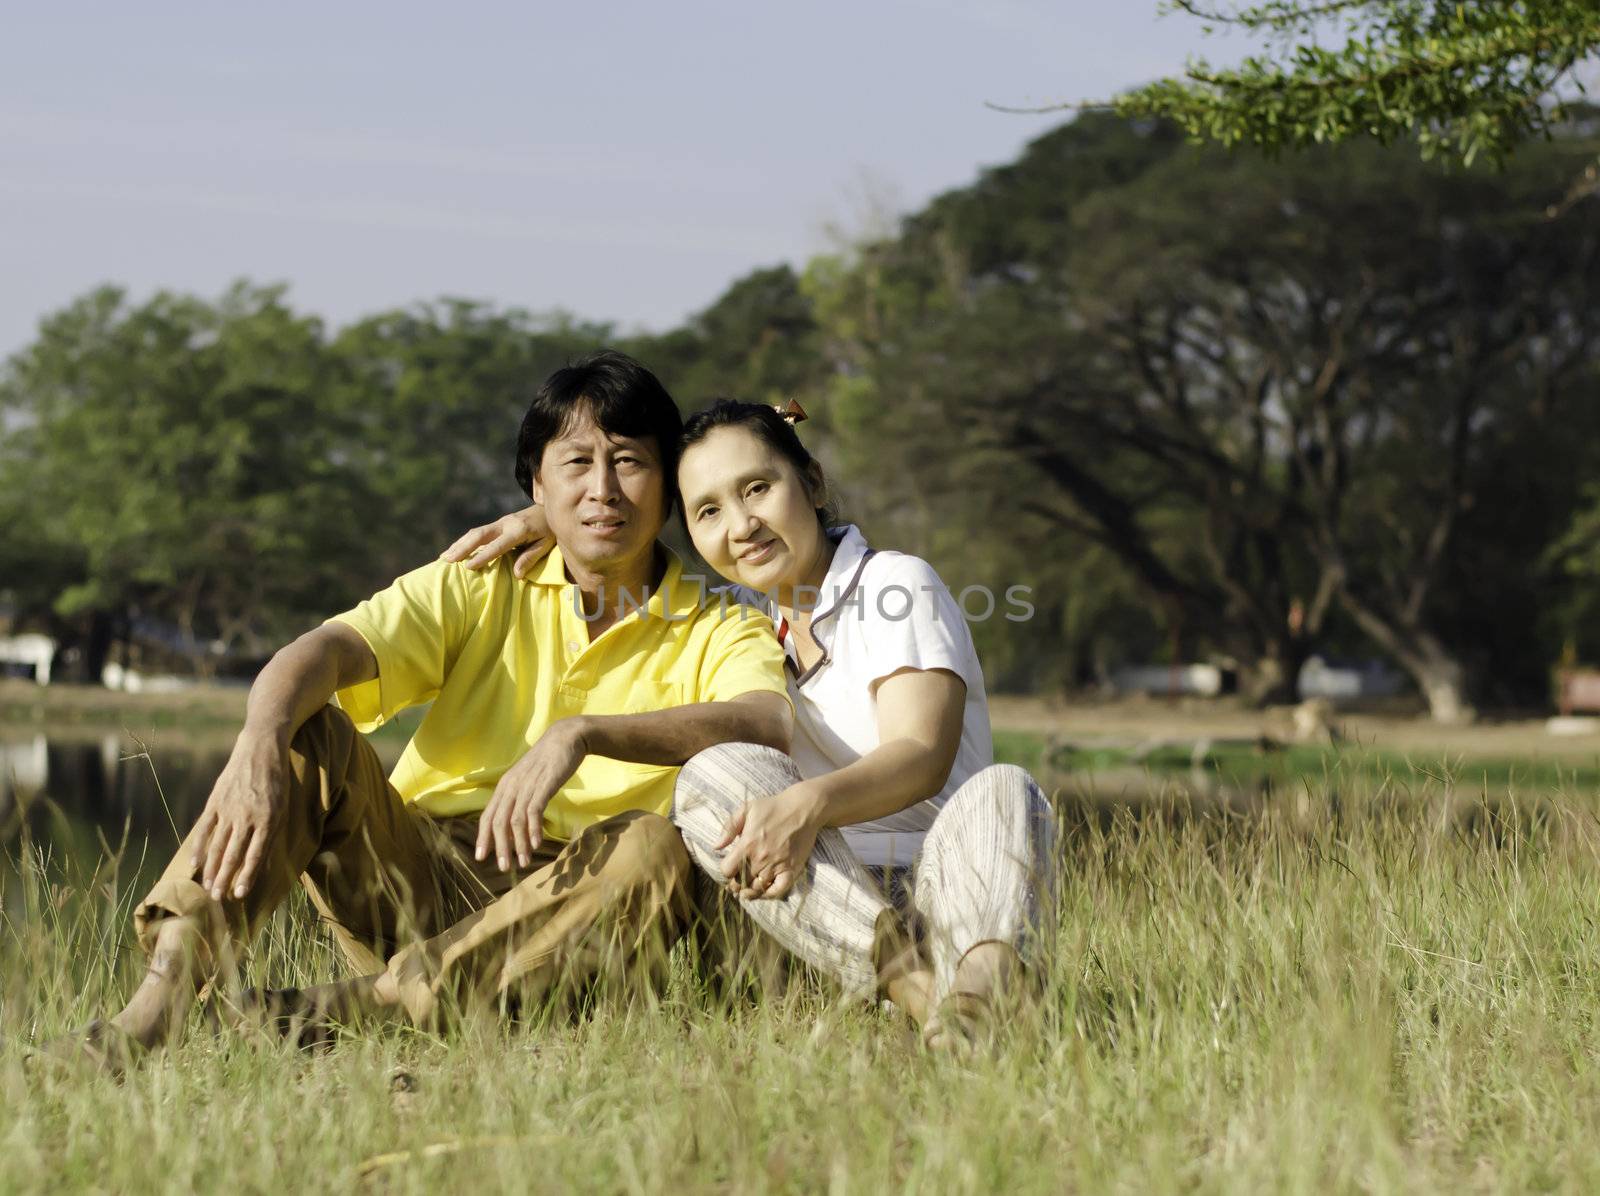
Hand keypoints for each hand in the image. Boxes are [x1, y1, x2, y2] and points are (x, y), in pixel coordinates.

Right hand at [190, 729, 289, 901]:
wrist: (261, 750)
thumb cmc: (277, 783)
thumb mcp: (283, 808)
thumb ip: (271, 835)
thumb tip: (262, 864)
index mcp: (269, 820)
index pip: (255, 856)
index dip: (247, 877)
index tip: (239, 896)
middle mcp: (248, 817)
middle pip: (233, 855)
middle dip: (225, 879)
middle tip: (217, 899)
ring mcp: (229, 809)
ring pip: (217, 845)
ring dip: (211, 869)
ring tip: (207, 887)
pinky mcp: (216, 801)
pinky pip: (204, 828)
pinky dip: (199, 846)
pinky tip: (195, 863)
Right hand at [440, 505, 551, 577]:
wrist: (548, 509)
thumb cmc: (549, 530)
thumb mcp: (546, 544)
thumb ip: (531, 557)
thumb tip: (517, 575)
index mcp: (519, 530)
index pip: (498, 545)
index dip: (483, 556)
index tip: (469, 566)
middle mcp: (505, 524)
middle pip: (479, 534)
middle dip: (463, 547)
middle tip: (448, 560)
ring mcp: (500, 523)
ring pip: (475, 532)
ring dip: (459, 544)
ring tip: (445, 558)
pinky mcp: (497, 524)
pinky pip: (478, 533)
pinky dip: (464, 541)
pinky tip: (455, 550)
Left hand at [475, 720, 588, 869]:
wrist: (566, 738)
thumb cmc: (548, 762)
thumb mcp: (528, 780)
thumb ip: (520, 798)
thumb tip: (515, 823)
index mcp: (505, 786)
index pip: (487, 816)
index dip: (483, 838)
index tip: (481, 857)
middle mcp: (511, 787)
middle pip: (498, 822)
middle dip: (499, 847)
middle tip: (504, 867)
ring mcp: (526, 786)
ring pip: (515, 820)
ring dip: (518, 844)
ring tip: (524, 862)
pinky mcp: (543, 785)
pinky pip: (533, 811)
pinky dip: (533, 830)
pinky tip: (536, 844)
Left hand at [718, 783, 823, 899]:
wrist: (803, 808)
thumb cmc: (773, 807)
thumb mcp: (747, 809)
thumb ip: (729, 827)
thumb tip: (716, 846)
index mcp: (747, 844)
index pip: (727, 870)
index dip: (725, 871)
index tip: (729, 868)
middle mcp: (761, 858)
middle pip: (741, 882)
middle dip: (735, 884)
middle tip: (736, 882)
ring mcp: (777, 866)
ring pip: (757, 889)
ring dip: (749, 891)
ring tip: (746, 890)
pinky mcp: (791, 869)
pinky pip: (778, 890)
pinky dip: (769, 895)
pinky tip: (763, 892)